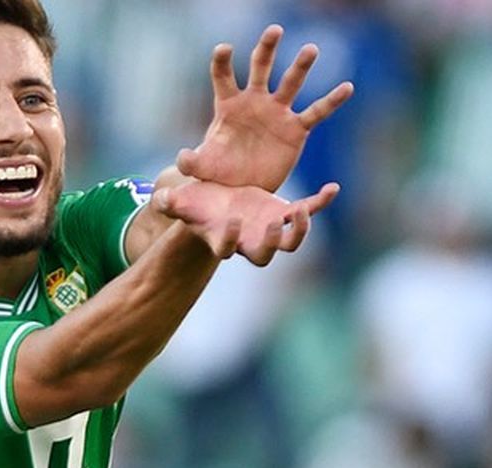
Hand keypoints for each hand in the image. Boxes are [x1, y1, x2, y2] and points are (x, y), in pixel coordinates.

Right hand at [155, 180, 340, 265]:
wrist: (219, 202)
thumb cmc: (196, 205)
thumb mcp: (181, 201)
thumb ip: (169, 203)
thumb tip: (159, 200)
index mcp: (223, 239)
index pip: (226, 249)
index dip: (230, 240)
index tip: (232, 221)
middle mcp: (249, 241)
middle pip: (265, 255)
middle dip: (271, 242)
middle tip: (276, 224)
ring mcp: (270, 229)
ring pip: (290, 241)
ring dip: (301, 229)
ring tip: (304, 209)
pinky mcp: (284, 212)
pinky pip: (307, 211)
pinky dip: (320, 202)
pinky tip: (333, 188)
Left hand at [177, 25, 353, 192]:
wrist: (244, 189)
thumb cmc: (221, 173)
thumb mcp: (204, 169)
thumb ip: (193, 162)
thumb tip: (183, 157)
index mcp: (228, 105)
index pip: (224, 76)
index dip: (222, 62)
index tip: (225, 48)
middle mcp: (254, 101)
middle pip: (261, 67)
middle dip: (267, 49)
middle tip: (274, 30)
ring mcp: (277, 112)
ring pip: (290, 83)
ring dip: (300, 65)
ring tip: (310, 48)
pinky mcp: (296, 129)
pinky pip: (316, 112)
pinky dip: (332, 101)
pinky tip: (347, 87)